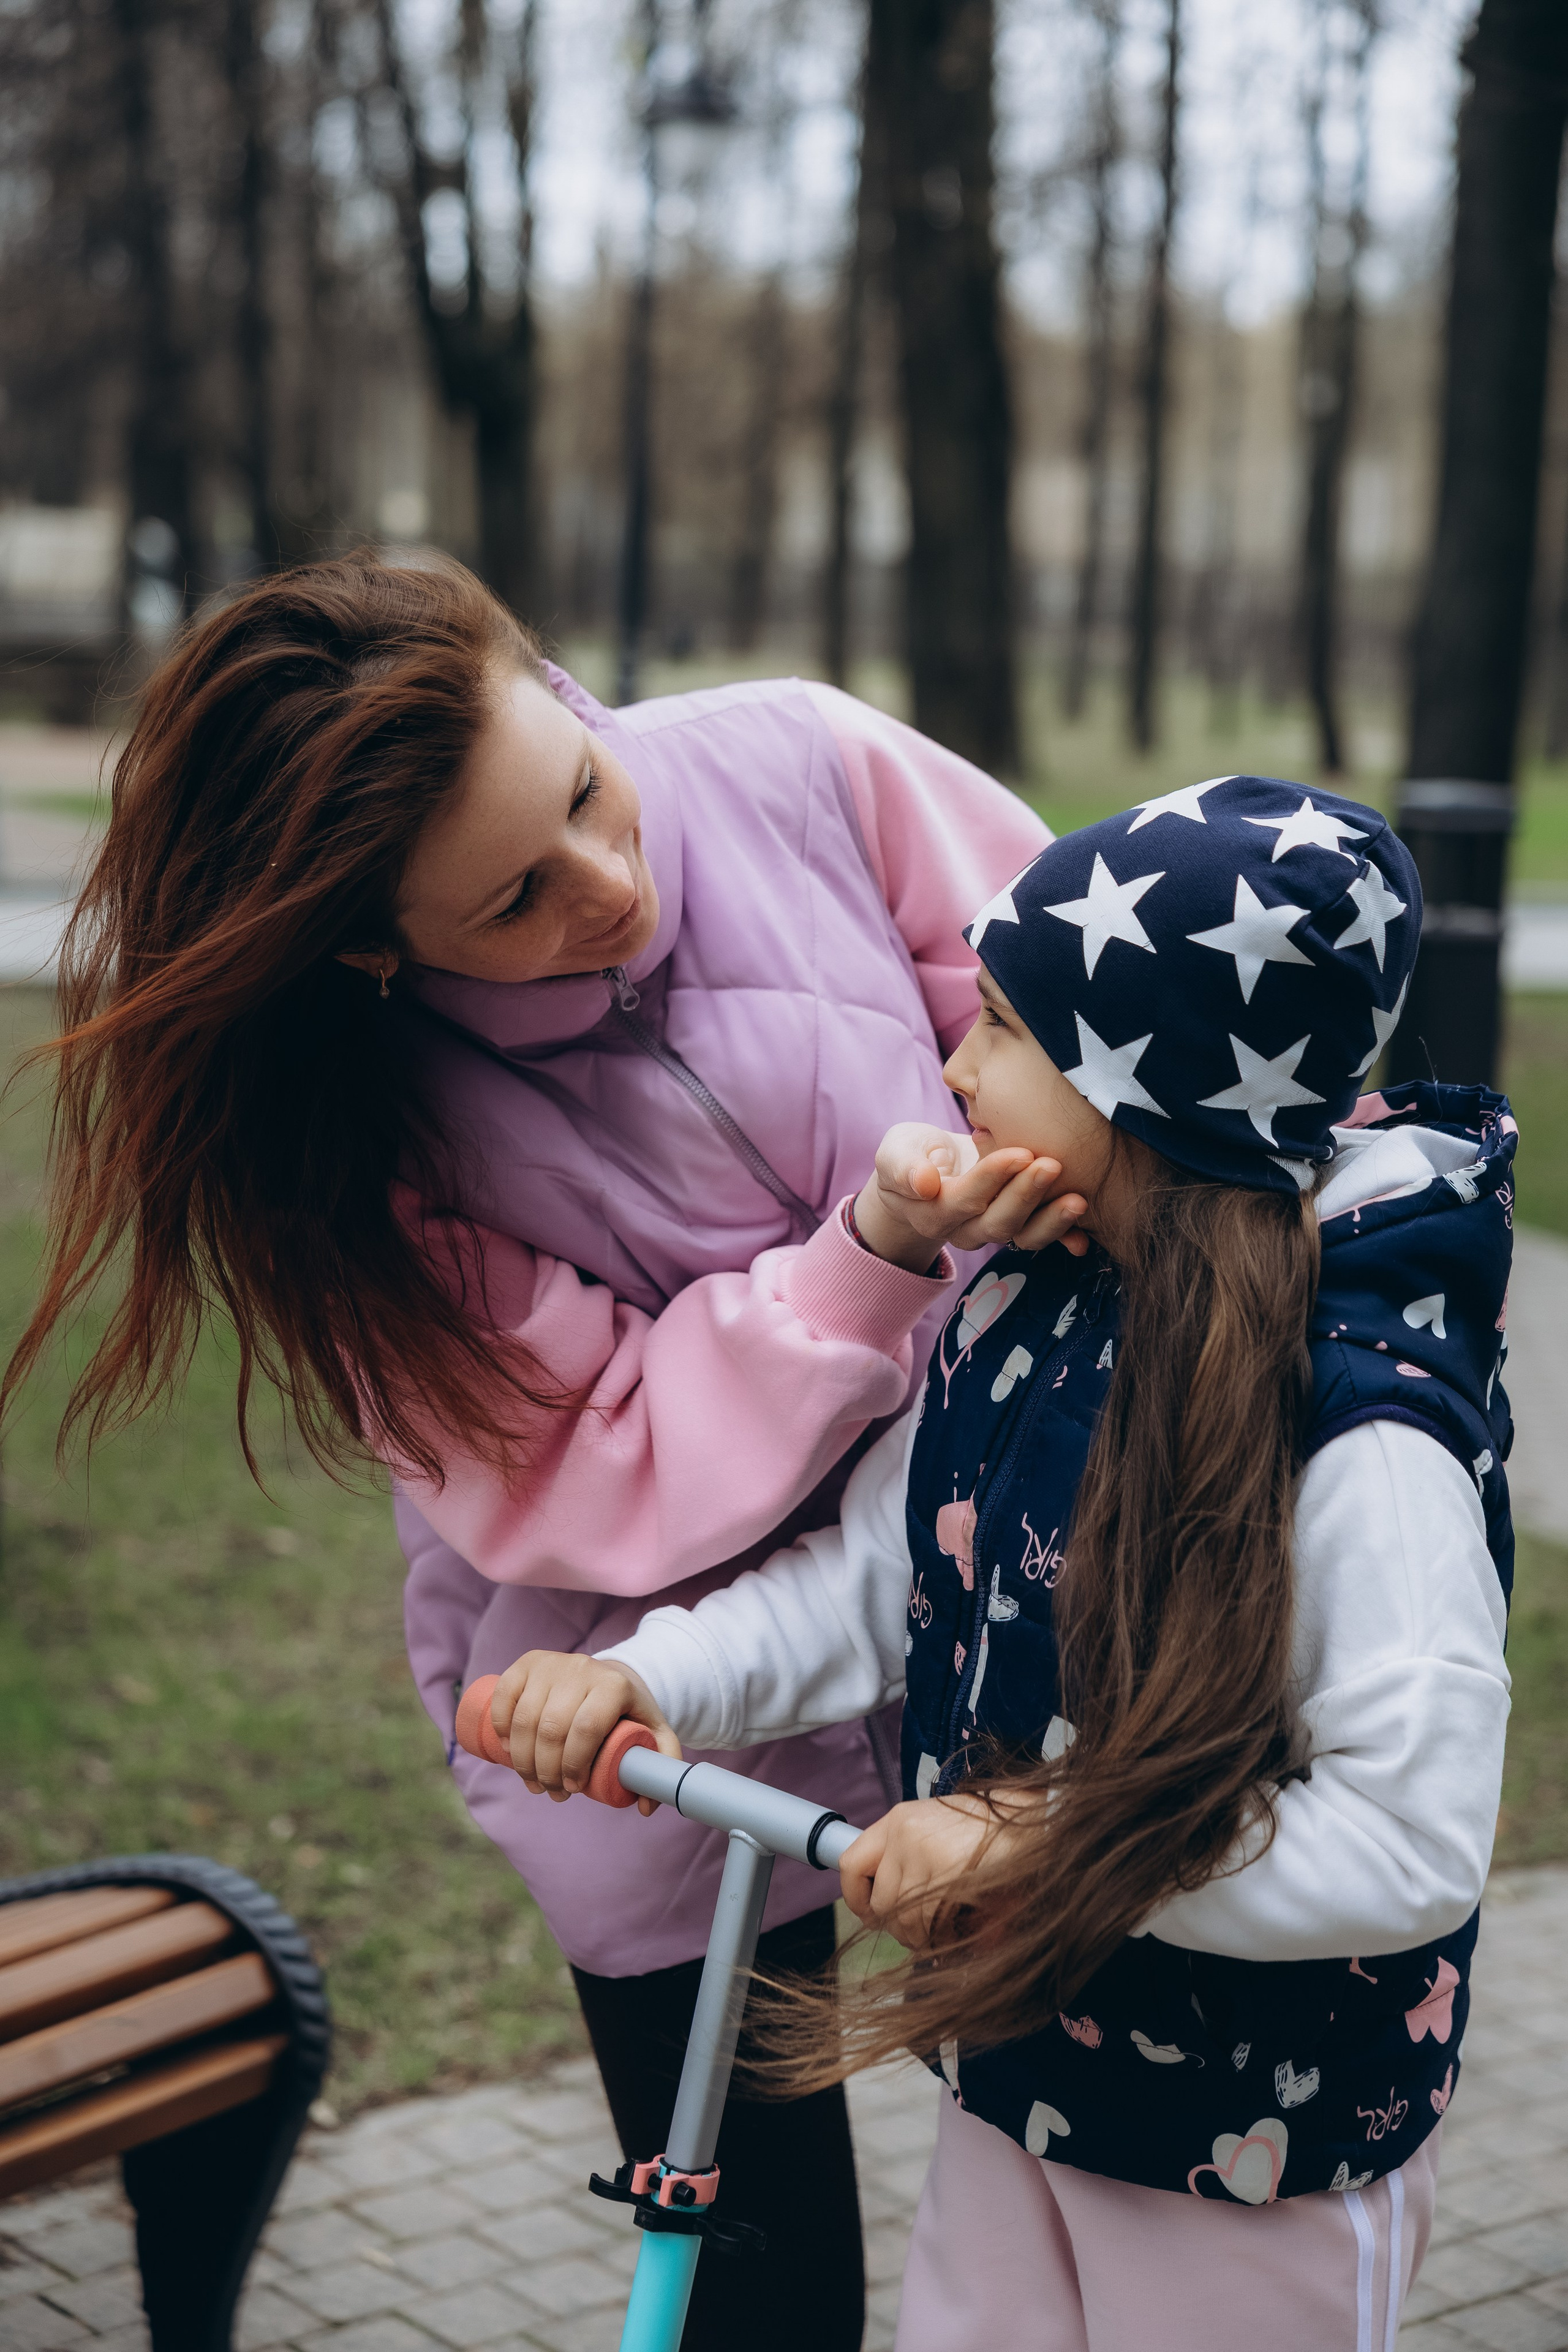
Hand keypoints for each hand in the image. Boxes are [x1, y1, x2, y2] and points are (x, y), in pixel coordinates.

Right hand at [487, 1652, 681, 1816]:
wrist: (607, 1677)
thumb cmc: (627, 1714)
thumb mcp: (654, 1734)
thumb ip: (661, 1767)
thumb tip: (646, 1808)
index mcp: (614, 1685)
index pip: (587, 1728)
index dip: (574, 1765)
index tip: (573, 1789)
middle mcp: (582, 1669)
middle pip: (552, 1728)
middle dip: (547, 1771)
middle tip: (552, 1793)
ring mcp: (551, 1663)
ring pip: (524, 1718)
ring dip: (523, 1760)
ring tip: (533, 1782)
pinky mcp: (527, 1663)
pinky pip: (504, 1696)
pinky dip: (501, 1728)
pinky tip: (509, 1751)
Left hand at [839, 1795, 1002, 1949]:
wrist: (1025, 1816)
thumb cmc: (984, 1827)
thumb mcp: (935, 1829)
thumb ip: (906, 1858)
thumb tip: (884, 1912)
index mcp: (897, 1820)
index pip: (851, 1862)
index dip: (855, 1897)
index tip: (870, 1915)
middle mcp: (902, 1835)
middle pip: (880, 1899)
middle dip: (895, 1926)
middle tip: (914, 1934)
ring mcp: (923, 1853)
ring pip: (903, 1916)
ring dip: (917, 1937)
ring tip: (935, 1938)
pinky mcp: (945, 1872)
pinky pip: (927, 1921)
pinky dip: (936, 1936)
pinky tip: (950, 1935)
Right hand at [852, 1123, 1089, 1272]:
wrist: (926, 1172)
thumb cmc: (911, 1156)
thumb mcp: (895, 1152)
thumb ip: (902, 1166)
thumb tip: (923, 1182)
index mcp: (934, 1212)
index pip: (965, 1199)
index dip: (992, 1179)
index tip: (1019, 1153)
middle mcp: (965, 1229)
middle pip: (998, 1222)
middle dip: (1027, 1196)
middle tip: (1052, 1165)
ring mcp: (993, 1230)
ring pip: (1023, 1235)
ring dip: (1052, 1221)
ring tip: (1078, 1200)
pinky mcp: (1018, 1225)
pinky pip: (1041, 1238)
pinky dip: (1065, 1238)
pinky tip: (1084, 1236)